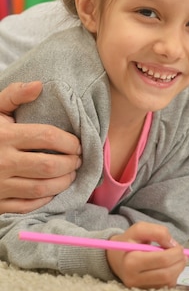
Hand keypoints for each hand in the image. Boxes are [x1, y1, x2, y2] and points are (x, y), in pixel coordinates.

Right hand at [0, 82, 81, 212]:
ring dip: (63, 182)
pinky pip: (27, 205)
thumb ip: (14, 95)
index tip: (77, 144)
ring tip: (70, 174)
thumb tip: (39, 85)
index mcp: (3, 136)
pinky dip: (45, 200)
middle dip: (71, 163)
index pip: (47, 137)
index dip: (70, 141)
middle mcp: (1, 161)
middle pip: (49, 165)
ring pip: (41, 188)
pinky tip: (52, 190)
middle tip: (78, 160)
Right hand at [106, 222, 186, 288]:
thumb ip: (158, 232)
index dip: (176, 252)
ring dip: (178, 268)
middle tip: (182, 253)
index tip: (178, 246)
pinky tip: (170, 266)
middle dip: (180, 262)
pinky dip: (173, 275)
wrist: (117, 257)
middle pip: (167, 274)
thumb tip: (172, 244)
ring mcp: (140, 287)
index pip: (162, 260)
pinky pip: (166, 286)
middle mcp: (134, 278)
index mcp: (131, 261)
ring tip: (177, 258)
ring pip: (168, 281)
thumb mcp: (140, 229)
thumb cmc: (130, 241)